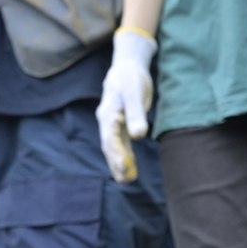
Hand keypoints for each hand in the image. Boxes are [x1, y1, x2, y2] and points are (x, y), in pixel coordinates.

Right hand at [95, 28, 156, 182]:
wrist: (126, 67)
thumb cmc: (131, 77)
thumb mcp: (134, 92)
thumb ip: (136, 114)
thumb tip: (139, 136)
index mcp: (108, 115)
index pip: (111, 139)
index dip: (117, 154)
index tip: (125, 167)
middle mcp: (108, 122)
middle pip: (110, 147)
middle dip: (117, 164)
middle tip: (127, 180)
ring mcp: (113, 125)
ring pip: (115, 148)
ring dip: (120, 164)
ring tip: (128, 180)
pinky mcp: (122, 124)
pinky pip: (121, 144)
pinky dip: (124, 156)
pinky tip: (130, 168)